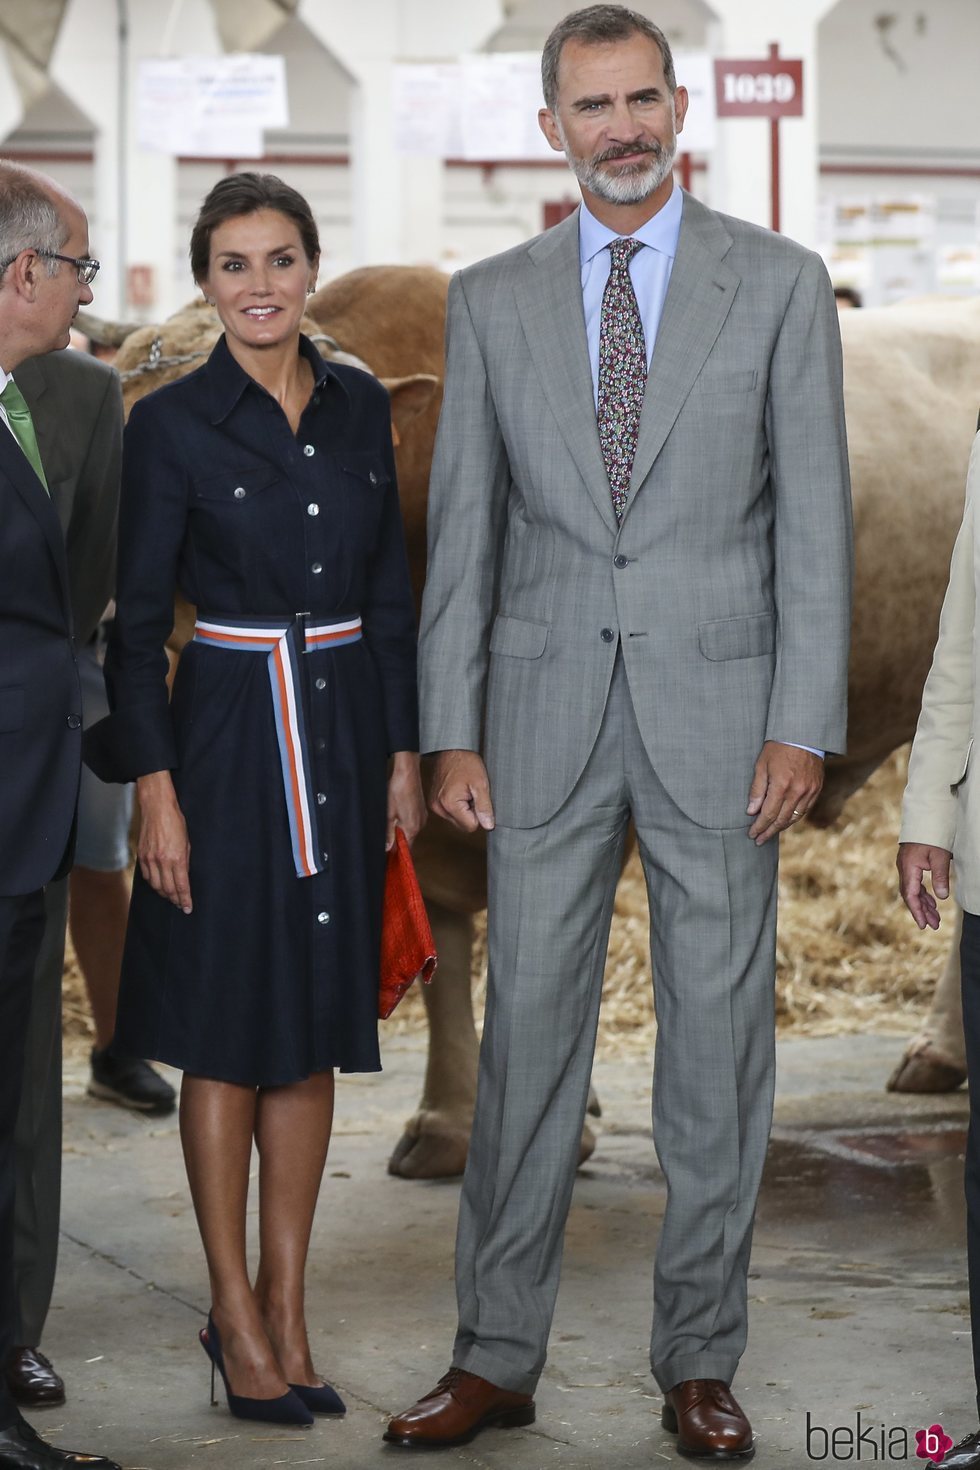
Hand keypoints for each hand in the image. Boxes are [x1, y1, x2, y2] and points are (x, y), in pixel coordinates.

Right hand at [136, 770, 191, 912]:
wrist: (157, 808)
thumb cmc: (175, 822)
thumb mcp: (187, 842)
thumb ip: (185, 861)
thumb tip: (183, 876)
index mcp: (176, 858)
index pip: (181, 886)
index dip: (185, 899)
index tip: (188, 908)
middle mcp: (162, 861)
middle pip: (168, 889)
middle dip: (175, 900)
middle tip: (181, 904)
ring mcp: (149, 859)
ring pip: (156, 885)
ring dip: (164, 893)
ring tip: (170, 897)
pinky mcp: (141, 856)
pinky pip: (146, 876)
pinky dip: (153, 883)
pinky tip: (158, 885)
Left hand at [386, 752, 425, 849]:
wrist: (407, 772)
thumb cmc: (397, 790)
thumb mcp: (388, 814)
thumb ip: (388, 833)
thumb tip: (387, 848)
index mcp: (411, 828)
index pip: (406, 849)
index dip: (397, 854)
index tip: (389, 858)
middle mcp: (420, 825)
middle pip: (408, 841)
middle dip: (397, 844)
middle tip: (384, 844)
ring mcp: (422, 817)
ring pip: (410, 832)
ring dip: (400, 833)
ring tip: (389, 829)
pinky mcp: (421, 811)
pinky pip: (413, 823)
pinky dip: (405, 825)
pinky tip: (396, 819)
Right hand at [429, 749, 494, 833]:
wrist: (451, 748)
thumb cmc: (465, 762)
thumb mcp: (481, 784)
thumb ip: (485, 807)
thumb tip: (488, 825)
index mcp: (449, 804)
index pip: (471, 826)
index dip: (479, 815)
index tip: (478, 799)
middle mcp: (438, 807)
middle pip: (462, 824)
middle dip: (471, 812)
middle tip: (472, 793)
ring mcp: (434, 805)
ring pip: (457, 819)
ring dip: (464, 809)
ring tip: (466, 790)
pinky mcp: (434, 801)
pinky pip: (450, 812)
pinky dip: (457, 804)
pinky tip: (459, 790)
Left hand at [746, 742, 823, 844]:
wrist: (803, 735)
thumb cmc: (778, 747)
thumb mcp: (761, 765)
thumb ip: (757, 790)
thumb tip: (751, 811)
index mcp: (782, 785)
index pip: (768, 814)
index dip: (759, 826)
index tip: (752, 834)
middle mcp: (797, 791)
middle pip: (781, 819)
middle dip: (768, 831)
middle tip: (759, 840)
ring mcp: (809, 791)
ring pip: (794, 817)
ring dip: (781, 827)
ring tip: (770, 833)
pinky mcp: (816, 789)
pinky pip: (804, 809)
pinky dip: (793, 818)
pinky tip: (785, 821)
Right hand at [897, 842, 950, 929]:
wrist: (924, 817)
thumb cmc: (932, 835)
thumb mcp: (939, 857)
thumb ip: (940, 877)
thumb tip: (941, 898)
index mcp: (908, 868)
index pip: (910, 895)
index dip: (917, 911)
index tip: (923, 925)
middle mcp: (904, 868)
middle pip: (910, 895)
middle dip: (922, 911)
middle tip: (933, 925)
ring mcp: (906, 866)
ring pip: (913, 890)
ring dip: (924, 904)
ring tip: (935, 917)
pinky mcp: (911, 863)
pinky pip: (915, 883)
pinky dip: (923, 894)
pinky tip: (931, 901)